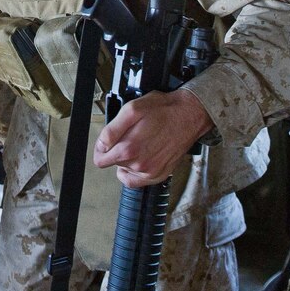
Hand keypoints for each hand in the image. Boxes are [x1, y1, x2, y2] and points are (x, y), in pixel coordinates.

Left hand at [92, 89, 213, 187]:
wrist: (189, 115)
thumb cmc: (163, 110)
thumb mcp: (131, 110)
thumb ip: (111, 130)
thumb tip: (101, 145)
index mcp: (128, 149)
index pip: (100, 160)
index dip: (101, 147)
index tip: (108, 140)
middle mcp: (139, 165)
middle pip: (113, 163)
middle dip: (116, 150)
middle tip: (128, 135)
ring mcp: (150, 172)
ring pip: (125, 170)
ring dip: (128, 158)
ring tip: (140, 142)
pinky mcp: (160, 175)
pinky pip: (137, 180)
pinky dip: (135, 171)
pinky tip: (141, 157)